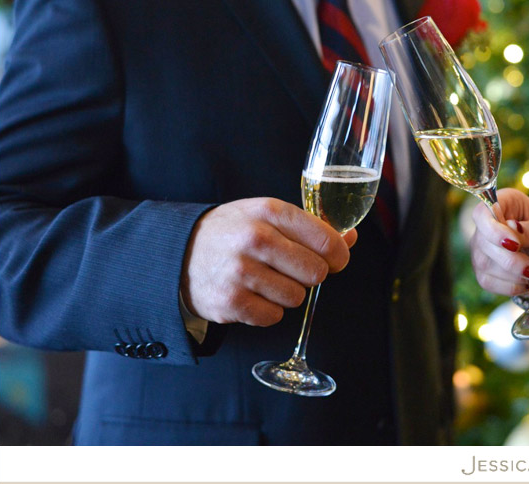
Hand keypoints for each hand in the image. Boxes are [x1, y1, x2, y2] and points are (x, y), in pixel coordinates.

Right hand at [181, 197, 356, 326]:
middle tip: (292, 269)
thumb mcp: (266, 215)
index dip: (338, 255)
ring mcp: (241, 272)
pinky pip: (274, 317)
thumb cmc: (233, 232)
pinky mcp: (231, 302)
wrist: (177, 253)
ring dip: (287, 294)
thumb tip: (351, 237)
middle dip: (310, 275)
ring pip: (297, 297)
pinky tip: (252, 294)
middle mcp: (255, 239)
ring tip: (265, 280)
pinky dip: (268, 311)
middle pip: (316, 272)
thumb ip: (310, 226)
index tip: (335, 260)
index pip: (326, 240)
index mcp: (269, 212)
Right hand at [470, 188, 528, 296]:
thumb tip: (511, 227)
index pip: (483, 212)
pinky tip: (525, 283)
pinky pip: (487, 281)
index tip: (516, 245)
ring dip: (513, 274)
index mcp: (505, 203)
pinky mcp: (482, 271)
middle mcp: (487, 224)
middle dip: (511, 260)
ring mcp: (481, 248)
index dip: (493, 230)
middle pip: (483, 241)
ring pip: (483, 263)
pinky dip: (509, 286)